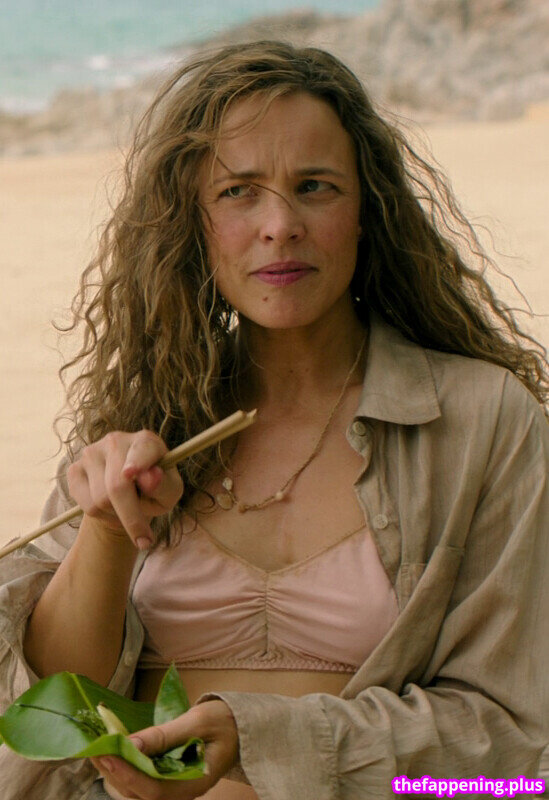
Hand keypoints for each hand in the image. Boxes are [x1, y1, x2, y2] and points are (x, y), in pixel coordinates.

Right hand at [67, 430, 183, 549]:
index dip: (136, 462)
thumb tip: (151, 478)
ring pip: (100, 498)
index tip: (130, 474)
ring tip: (127, 509)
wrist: (128, 496)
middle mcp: (116, 440)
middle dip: (132, 517)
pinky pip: (86, 504)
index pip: (141, 450)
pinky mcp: (75, 469)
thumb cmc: (155, 491)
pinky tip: (110, 508)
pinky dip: (101, 516)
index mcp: (146, 441)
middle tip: (145, 540)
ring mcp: (92, 452)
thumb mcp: (169, 492)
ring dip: (117, 515)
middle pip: (117, 484)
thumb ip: (165, 485)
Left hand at [91, 700, 239, 799]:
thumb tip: (131, 743)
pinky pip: (141, 782)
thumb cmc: (224, 721)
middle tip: (93, 749)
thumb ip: (166, 735)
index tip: (107, 754)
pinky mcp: (168, 780)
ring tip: (97, 751)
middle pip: (140, 794)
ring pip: (137, 791)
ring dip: (115, 773)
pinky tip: (113, 753)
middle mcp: (182, 793)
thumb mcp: (198, 721)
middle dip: (114, 773)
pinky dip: (125, 769)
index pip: (154, 790)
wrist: (241, 726)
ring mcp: (174, 789)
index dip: (128, 774)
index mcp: (195, 784)